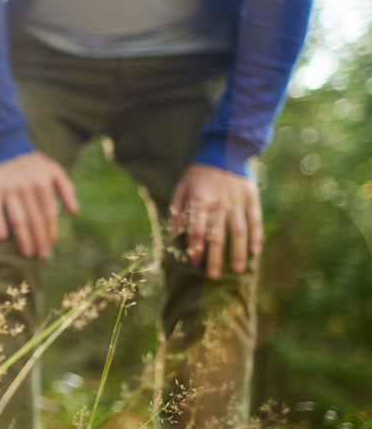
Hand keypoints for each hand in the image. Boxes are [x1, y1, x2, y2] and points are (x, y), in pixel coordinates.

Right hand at [0, 151, 78, 258]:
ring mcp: (8, 189)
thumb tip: (74, 212)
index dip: (50, 232)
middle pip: (35, 220)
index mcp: (43, 184)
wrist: (5, 144)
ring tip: (28, 253)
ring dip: (23, 237)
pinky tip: (2, 236)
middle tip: (42, 256)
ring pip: (17, 218)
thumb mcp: (54, 170)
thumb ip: (66, 190)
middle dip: (40, 240)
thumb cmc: (33, 162)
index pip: (49, 214)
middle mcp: (26, 188)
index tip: (51, 245)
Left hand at [168, 163, 261, 278]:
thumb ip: (176, 211)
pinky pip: (255, 221)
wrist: (225, 151)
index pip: (196, 231)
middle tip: (215, 276)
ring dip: (239, 253)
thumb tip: (172, 235)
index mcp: (199, 201)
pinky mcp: (252, 199)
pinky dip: (256, 237)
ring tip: (238, 270)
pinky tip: (255, 252)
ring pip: (239, 232)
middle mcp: (219, 204)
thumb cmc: (199, 173)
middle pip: (217, 236)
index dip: (195, 249)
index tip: (194, 263)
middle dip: (216, 258)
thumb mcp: (181, 187)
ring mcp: (237, 202)